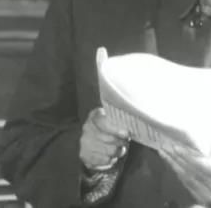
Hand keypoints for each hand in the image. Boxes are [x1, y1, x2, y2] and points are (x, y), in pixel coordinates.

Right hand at [79, 47, 128, 170]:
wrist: (98, 145)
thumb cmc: (111, 124)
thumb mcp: (114, 106)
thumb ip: (110, 83)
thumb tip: (101, 50)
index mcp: (95, 116)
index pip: (101, 122)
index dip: (114, 129)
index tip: (126, 133)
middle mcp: (87, 129)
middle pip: (106, 138)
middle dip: (118, 141)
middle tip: (123, 140)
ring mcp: (85, 143)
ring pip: (107, 151)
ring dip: (115, 151)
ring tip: (118, 146)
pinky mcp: (85, 156)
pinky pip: (102, 160)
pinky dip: (109, 160)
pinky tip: (111, 156)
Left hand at [159, 145, 210, 204]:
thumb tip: (192, 145)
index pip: (205, 167)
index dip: (190, 157)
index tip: (177, 147)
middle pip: (193, 173)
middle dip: (177, 159)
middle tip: (166, 147)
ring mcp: (208, 196)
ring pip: (187, 179)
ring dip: (174, 165)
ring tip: (165, 153)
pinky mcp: (201, 199)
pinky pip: (186, 184)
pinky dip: (178, 171)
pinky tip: (171, 163)